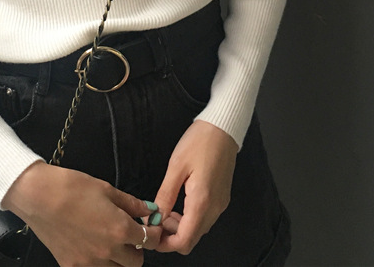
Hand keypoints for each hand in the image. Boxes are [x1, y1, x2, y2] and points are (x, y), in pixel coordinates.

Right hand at [1, 161, 160, 265]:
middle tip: (130, 233)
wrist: (38, 196)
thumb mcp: (106, 189)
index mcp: (120, 230)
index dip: (154, 233)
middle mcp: (107, 252)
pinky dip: (99, 263)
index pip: (150, 241)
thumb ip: (131, 203)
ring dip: (120, 259)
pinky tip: (93, 247)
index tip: (152, 227)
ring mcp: (89, 263)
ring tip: (110, 239)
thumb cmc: (70, 188)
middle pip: (136, 262)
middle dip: (137, 248)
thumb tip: (148, 209)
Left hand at [153, 120, 237, 254]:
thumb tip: (154, 217)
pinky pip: (204, 217)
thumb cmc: (199, 142)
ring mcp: (220, 204)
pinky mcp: (221, 198)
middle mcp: (214, 208)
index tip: (151, 235)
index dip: (166, 244)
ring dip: (180, 226)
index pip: (185, 241)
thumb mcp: (176, 167)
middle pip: (192, 238)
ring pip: (198, 229)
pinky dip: (189, 218)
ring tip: (164, 208)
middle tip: (155, 219)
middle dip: (171, 235)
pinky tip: (178, 202)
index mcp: (202, 202)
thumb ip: (165, 195)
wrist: (223, 128)